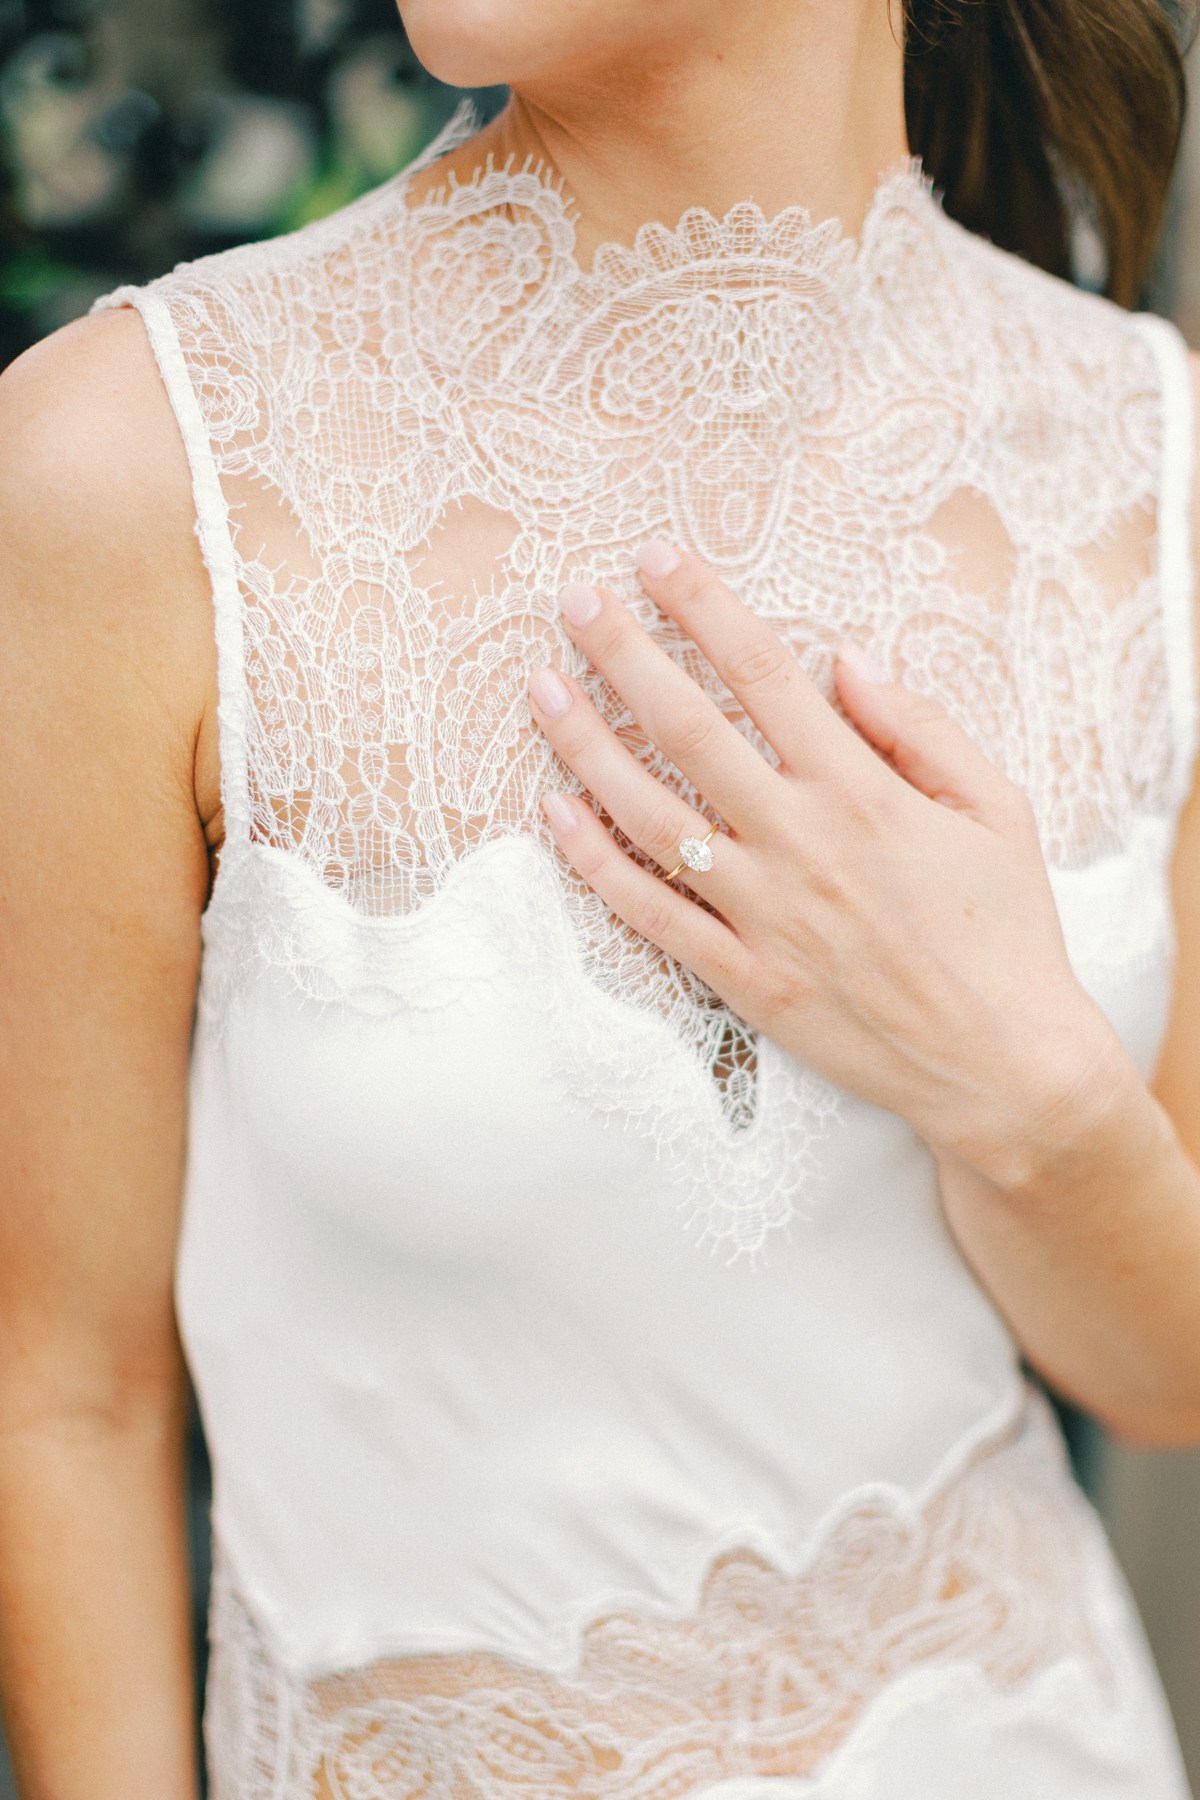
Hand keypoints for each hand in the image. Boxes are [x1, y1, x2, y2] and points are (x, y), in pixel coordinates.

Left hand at [529, 543, 1130, 1192]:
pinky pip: (651, 914)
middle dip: (623, 654)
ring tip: (541, 687)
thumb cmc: (1008, 931)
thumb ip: (919, 726)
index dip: (704, 608)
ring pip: (650, 816)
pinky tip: (554, 814)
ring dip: (587, 746)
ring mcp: (763, 914)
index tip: (658, 561)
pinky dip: (595, 864)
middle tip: (575, 600)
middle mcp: (800, 842)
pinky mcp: (743, 979)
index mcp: (862, 791)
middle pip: (688, 728)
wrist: (1005, 1065)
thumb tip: (843, 660)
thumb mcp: (995, 808)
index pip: (765, 673)